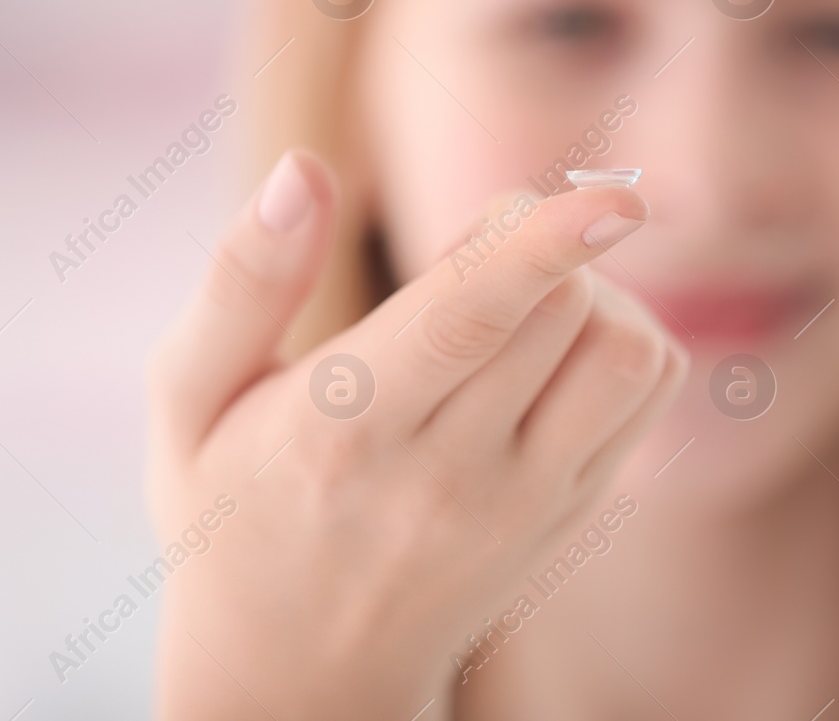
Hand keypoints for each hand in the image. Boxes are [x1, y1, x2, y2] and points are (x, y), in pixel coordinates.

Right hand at [146, 149, 687, 719]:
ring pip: (625, 354)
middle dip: (534, 241)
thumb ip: (245, 279)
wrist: (298, 672)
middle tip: (468, 257)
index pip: (466, 320)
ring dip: (592, 291)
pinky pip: (646, 391)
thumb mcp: (192, 399)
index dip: (542, 248)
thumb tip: (301, 168)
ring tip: (516, 307)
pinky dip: (619, 337)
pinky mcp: (573, 513)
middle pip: (562, 312)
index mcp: (344, 428)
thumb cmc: (232, 511)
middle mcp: (449, 474)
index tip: (610, 201)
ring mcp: (526, 504)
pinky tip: (550, 349)